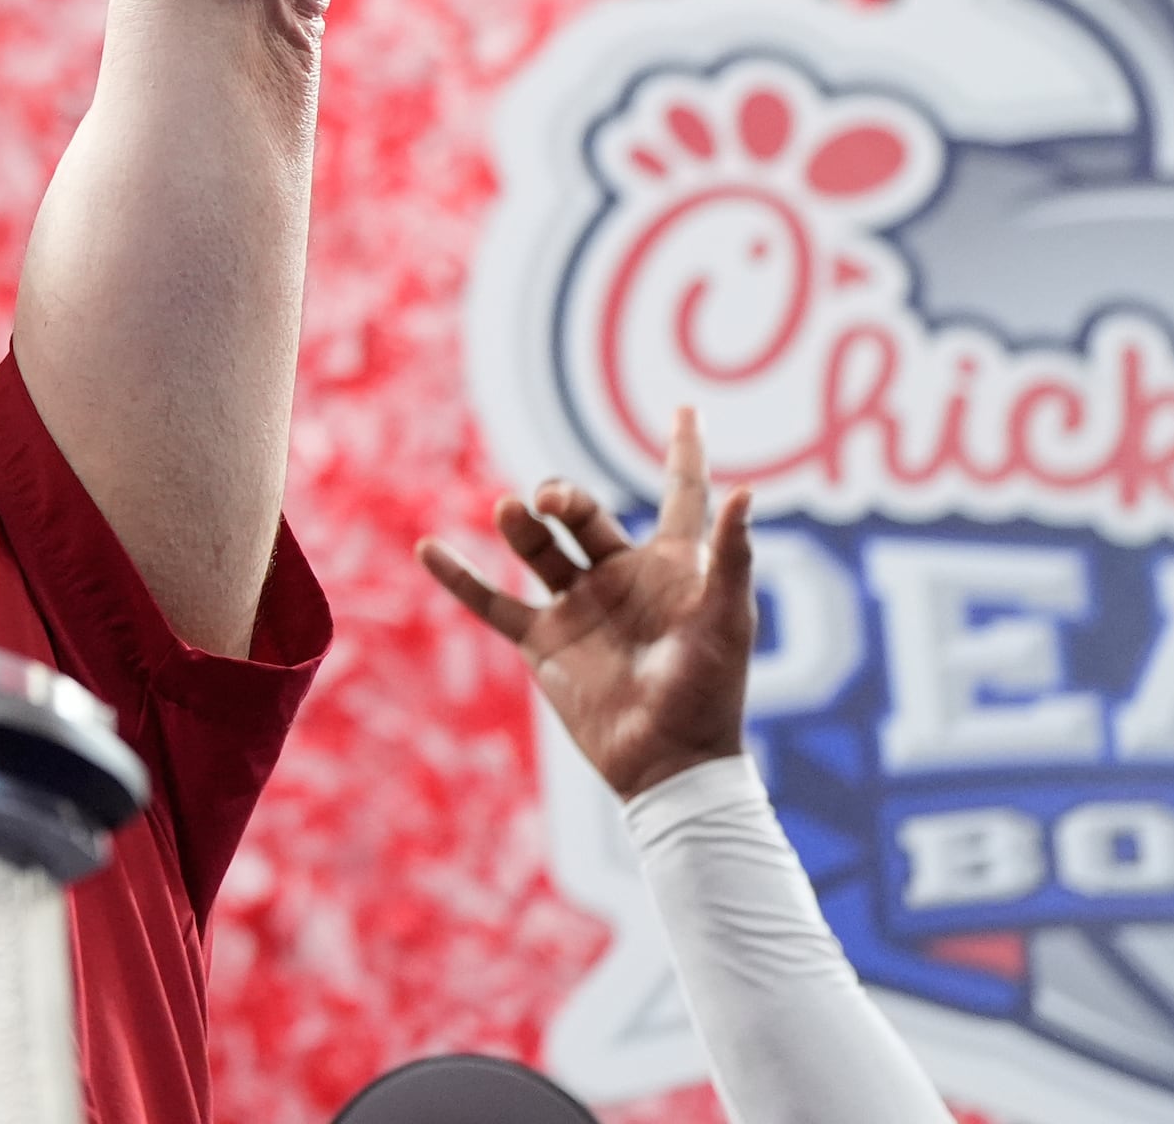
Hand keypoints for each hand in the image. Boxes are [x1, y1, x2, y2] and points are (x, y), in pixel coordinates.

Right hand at [419, 411, 757, 800]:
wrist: (666, 761)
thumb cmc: (709, 690)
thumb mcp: (724, 620)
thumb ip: (731, 555)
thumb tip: (745, 491)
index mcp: (673, 566)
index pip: (679, 494)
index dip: (683, 453)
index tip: (685, 411)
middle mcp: (622, 578)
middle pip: (586, 516)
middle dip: (562, 498)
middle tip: (548, 500)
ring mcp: (579, 607)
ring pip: (539, 549)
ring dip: (522, 526)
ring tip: (511, 511)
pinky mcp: (544, 642)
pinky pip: (492, 602)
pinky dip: (459, 577)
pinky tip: (428, 547)